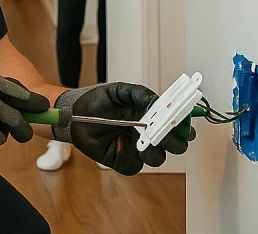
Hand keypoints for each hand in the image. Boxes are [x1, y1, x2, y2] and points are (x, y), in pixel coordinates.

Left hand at [51, 82, 193, 174]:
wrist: (72, 112)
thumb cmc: (96, 100)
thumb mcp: (118, 90)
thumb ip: (139, 94)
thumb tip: (157, 101)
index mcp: (150, 116)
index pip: (175, 123)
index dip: (183, 124)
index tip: (185, 122)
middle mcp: (147, 134)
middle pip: (173, 144)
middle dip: (175, 140)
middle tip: (169, 133)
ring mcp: (135, 148)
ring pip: (157, 157)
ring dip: (156, 150)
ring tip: (147, 140)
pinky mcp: (122, 161)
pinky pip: (134, 165)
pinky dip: (133, 158)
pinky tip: (125, 146)